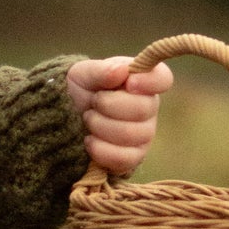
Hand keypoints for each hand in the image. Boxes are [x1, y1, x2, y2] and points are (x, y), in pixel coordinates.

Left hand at [66, 55, 172, 175]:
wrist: (66, 119)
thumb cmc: (80, 91)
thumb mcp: (83, 74)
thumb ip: (101, 70)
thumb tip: (122, 70)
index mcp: (142, 81)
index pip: (162, 79)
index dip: (149, 82)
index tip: (129, 82)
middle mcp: (148, 107)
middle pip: (143, 109)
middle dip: (108, 105)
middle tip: (93, 102)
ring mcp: (144, 134)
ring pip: (130, 135)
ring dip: (100, 126)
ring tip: (88, 119)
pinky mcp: (133, 158)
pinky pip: (124, 158)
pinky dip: (100, 150)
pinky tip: (89, 140)